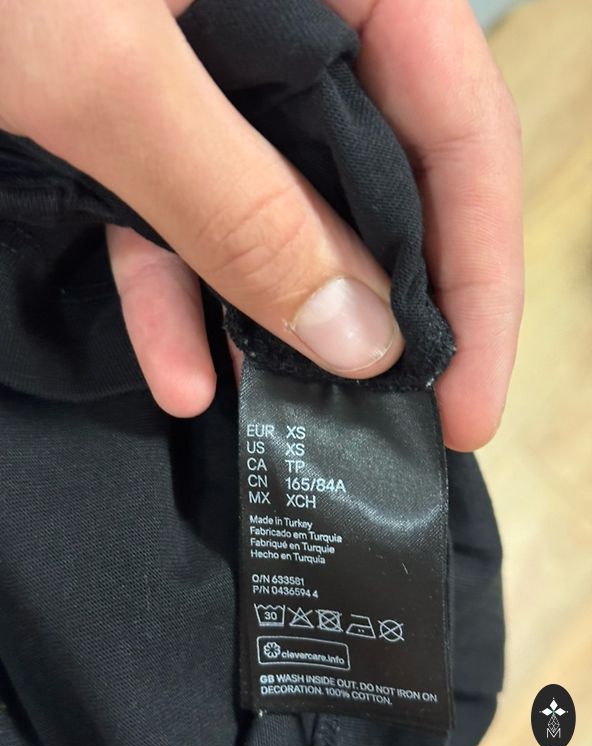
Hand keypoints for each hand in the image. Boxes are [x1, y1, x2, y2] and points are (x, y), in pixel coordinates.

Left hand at [0, 0, 521, 450]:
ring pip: (279, 208)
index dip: (480, 272)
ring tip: (305, 416)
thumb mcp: (99, 66)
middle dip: (388, 306)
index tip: (470, 398)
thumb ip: (237, 203)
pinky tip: (180, 372)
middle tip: (407, 417)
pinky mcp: (136, 105)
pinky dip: (178, 291)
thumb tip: (359, 333)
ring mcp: (209, 64)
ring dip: (277, 318)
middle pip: (380, 176)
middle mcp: (291, 7)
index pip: (458, 123)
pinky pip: (184, 211)